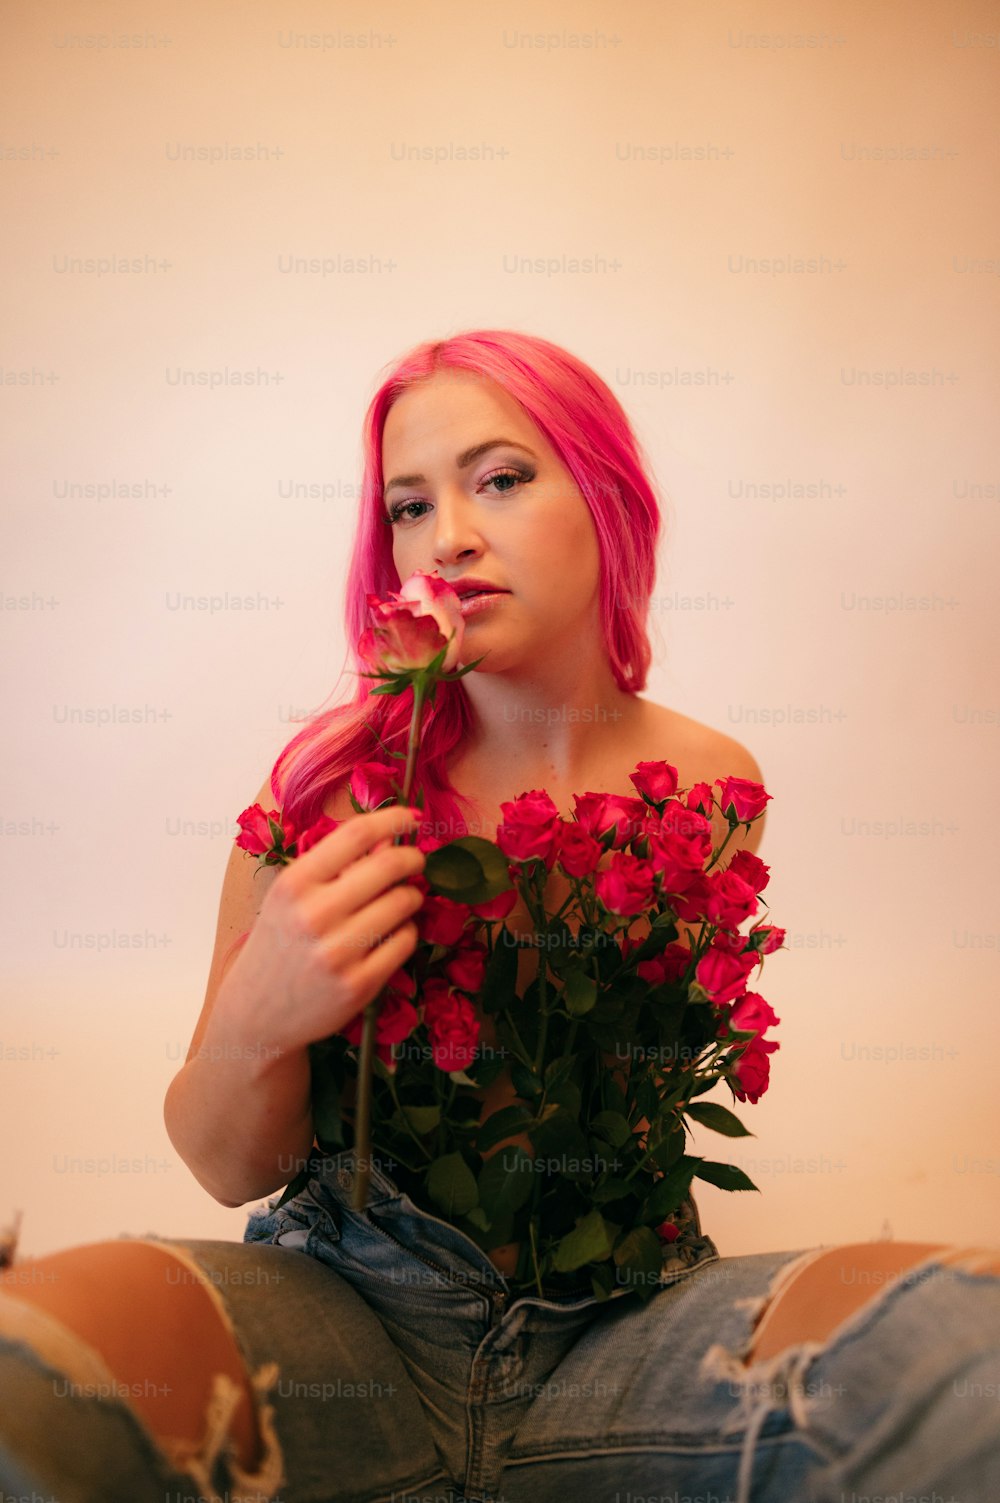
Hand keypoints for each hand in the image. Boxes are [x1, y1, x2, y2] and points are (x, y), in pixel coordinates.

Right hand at [216, 804, 425, 1056]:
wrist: (257, 1013)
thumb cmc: (279, 944)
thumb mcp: (291, 898)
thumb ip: (334, 867)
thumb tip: (390, 837)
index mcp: (294, 884)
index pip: (356, 834)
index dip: (393, 819)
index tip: (411, 818)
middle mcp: (314, 915)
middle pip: (389, 865)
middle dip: (413, 858)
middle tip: (415, 861)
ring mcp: (338, 952)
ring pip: (404, 903)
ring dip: (411, 896)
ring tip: (398, 901)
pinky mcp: (359, 984)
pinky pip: (405, 941)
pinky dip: (407, 931)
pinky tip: (391, 933)